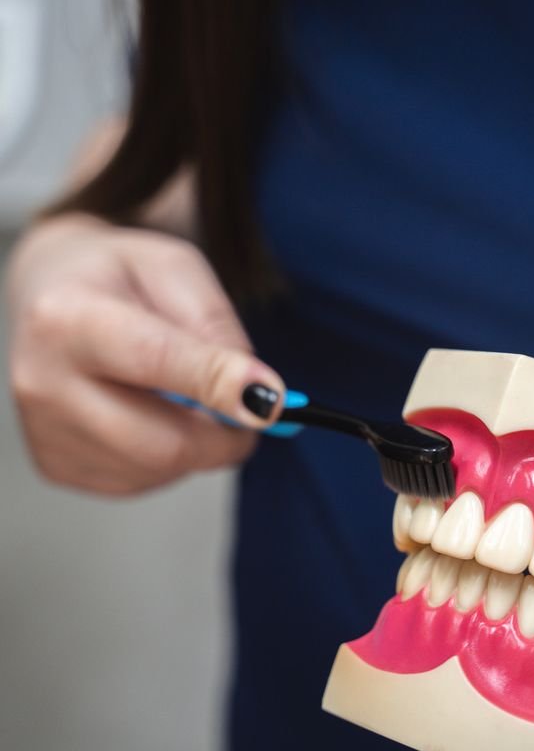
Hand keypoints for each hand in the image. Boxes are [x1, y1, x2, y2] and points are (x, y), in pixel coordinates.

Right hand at [5, 214, 283, 494]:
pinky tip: (155, 414)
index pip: (153, 361)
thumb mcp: (174, 268)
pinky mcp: (56, 466)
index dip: (218, 384)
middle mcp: (43, 382)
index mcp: (66, 318)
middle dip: (225, 436)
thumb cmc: (116, 277)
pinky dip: (170, 458)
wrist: (52, 295)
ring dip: (198, 445)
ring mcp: (45, 433)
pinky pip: (141, 482)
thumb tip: (255, 395)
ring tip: (187, 395)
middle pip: (159, 442)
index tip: (272, 401)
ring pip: (158, 469)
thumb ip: (215, 326)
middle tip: (259, 412)